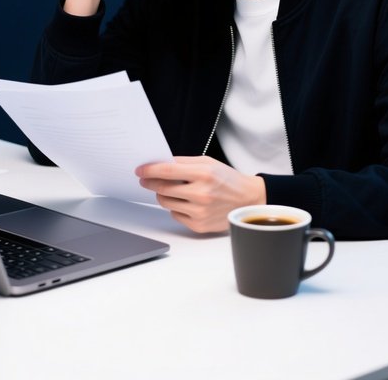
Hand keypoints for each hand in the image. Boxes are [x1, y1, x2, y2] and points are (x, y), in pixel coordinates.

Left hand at [136, 156, 266, 233]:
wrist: (248, 200)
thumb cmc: (228, 179)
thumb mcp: (208, 163)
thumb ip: (184, 162)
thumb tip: (160, 163)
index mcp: (203, 174)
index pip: (168, 171)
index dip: (150, 170)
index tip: (139, 170)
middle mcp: (201, 194)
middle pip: (163, 188)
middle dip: (150, 182)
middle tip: (145, 179)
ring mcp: (199, 211)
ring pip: (166, 202)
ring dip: (162, 194)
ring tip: (169, 189)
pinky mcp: (198, 225)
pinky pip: (175, 215)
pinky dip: (175, 207)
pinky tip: (184, 201)